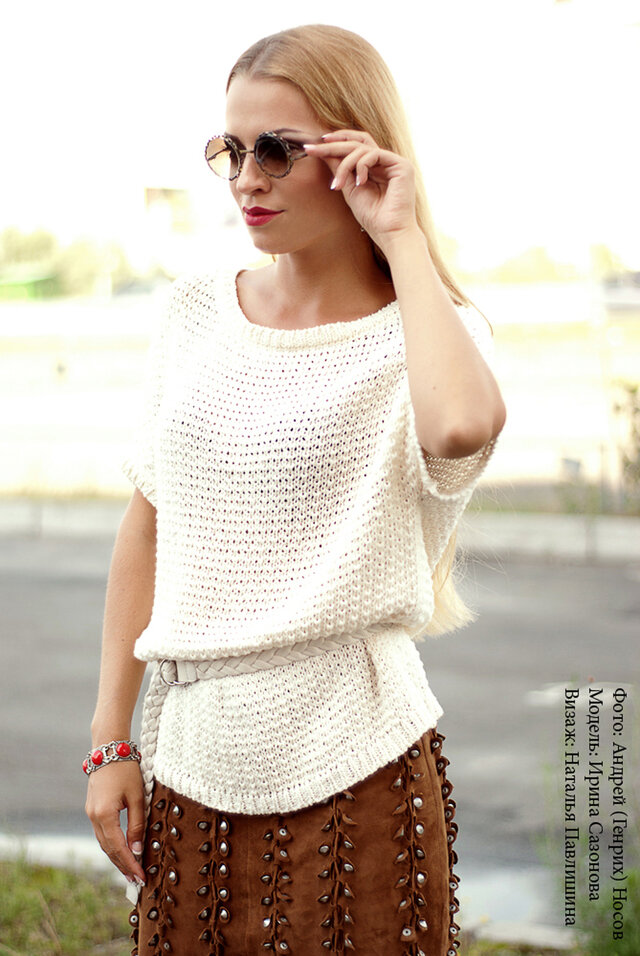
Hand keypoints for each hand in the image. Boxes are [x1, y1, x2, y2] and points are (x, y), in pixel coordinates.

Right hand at [85, 761, 146, 883]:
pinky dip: (112, 844)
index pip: (118, 848)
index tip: (140, 877)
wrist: (109, 748)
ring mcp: (91, 813)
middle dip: (122, 865)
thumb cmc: (126, 769)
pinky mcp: (92, 808)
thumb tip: (137, 850)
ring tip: (130, 870)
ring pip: (103, 842)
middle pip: (108, 849)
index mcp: (104, 815)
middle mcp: (94, 816)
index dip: (129, 864)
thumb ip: (137, 824)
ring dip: (116, 857)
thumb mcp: (137, 796)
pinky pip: (102, 832)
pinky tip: (122, 850)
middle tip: (137, 880)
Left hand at [302, 129, 418, 249]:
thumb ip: (340, 169)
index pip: (355, 146)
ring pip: (362, 148)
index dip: (336, 142)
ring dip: (345, 164)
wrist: (389, 233)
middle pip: (357, 142)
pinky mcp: (402, 165)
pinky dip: (361, 166)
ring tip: (337, 185)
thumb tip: (324, 151)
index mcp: (375, 167)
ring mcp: (394, 162)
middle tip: (312, 149)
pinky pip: (374, 154)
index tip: (313, 146)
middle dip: (333, 145)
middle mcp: (385, 162)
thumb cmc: (372, 217)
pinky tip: (360, 183)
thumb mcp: (349, 189)